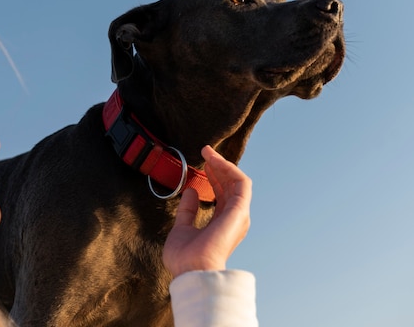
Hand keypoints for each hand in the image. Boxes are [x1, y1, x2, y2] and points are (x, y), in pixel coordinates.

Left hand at [163, 145, 251, 276]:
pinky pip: (241, 183)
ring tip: (208, 152)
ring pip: (236, 181)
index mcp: (221, 225)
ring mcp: (238, 215)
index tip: (202, 164)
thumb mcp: (181, 228)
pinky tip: (215, 161)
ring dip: (223, 164)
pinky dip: (229, 169)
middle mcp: (232, 220)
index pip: (221, 195)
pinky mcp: (239, 210)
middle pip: (229, 186)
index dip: (213, 178)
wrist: (191, 271)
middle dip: (218, 167)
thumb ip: (187, 211)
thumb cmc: (185, 259)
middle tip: (205, 151)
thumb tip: (191, 191)